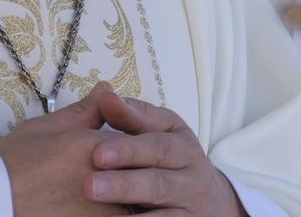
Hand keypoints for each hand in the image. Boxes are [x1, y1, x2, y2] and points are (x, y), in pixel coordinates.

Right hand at [0, 82, 126, 216]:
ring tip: (106, 198)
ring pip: (135, 203)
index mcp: (97, 146)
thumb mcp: (43, 128)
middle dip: (134, 172)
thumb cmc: (10, 166)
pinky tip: (95, 211)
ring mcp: (104, 210)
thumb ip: (84, 111)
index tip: (114, 154)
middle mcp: (107, 177)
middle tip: (110, 177)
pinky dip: (116, 214)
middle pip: (140, 172)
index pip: (135, 142)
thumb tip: (107, 89)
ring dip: (128, 199)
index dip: (129, 146)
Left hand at [85, 90, 244, 216]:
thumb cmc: (170, 161)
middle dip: (124, 179)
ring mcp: (190, 204)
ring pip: (162, 206)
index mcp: (181, 144)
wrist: (209, 202)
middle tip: (91, 179)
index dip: (127, 145)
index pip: (156, 143)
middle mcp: (191, 175)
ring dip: (129, 201)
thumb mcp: (159, 132)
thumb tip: (104, 94)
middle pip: (157, 179)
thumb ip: (131, 116)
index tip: (97, 147)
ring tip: (94, 198)